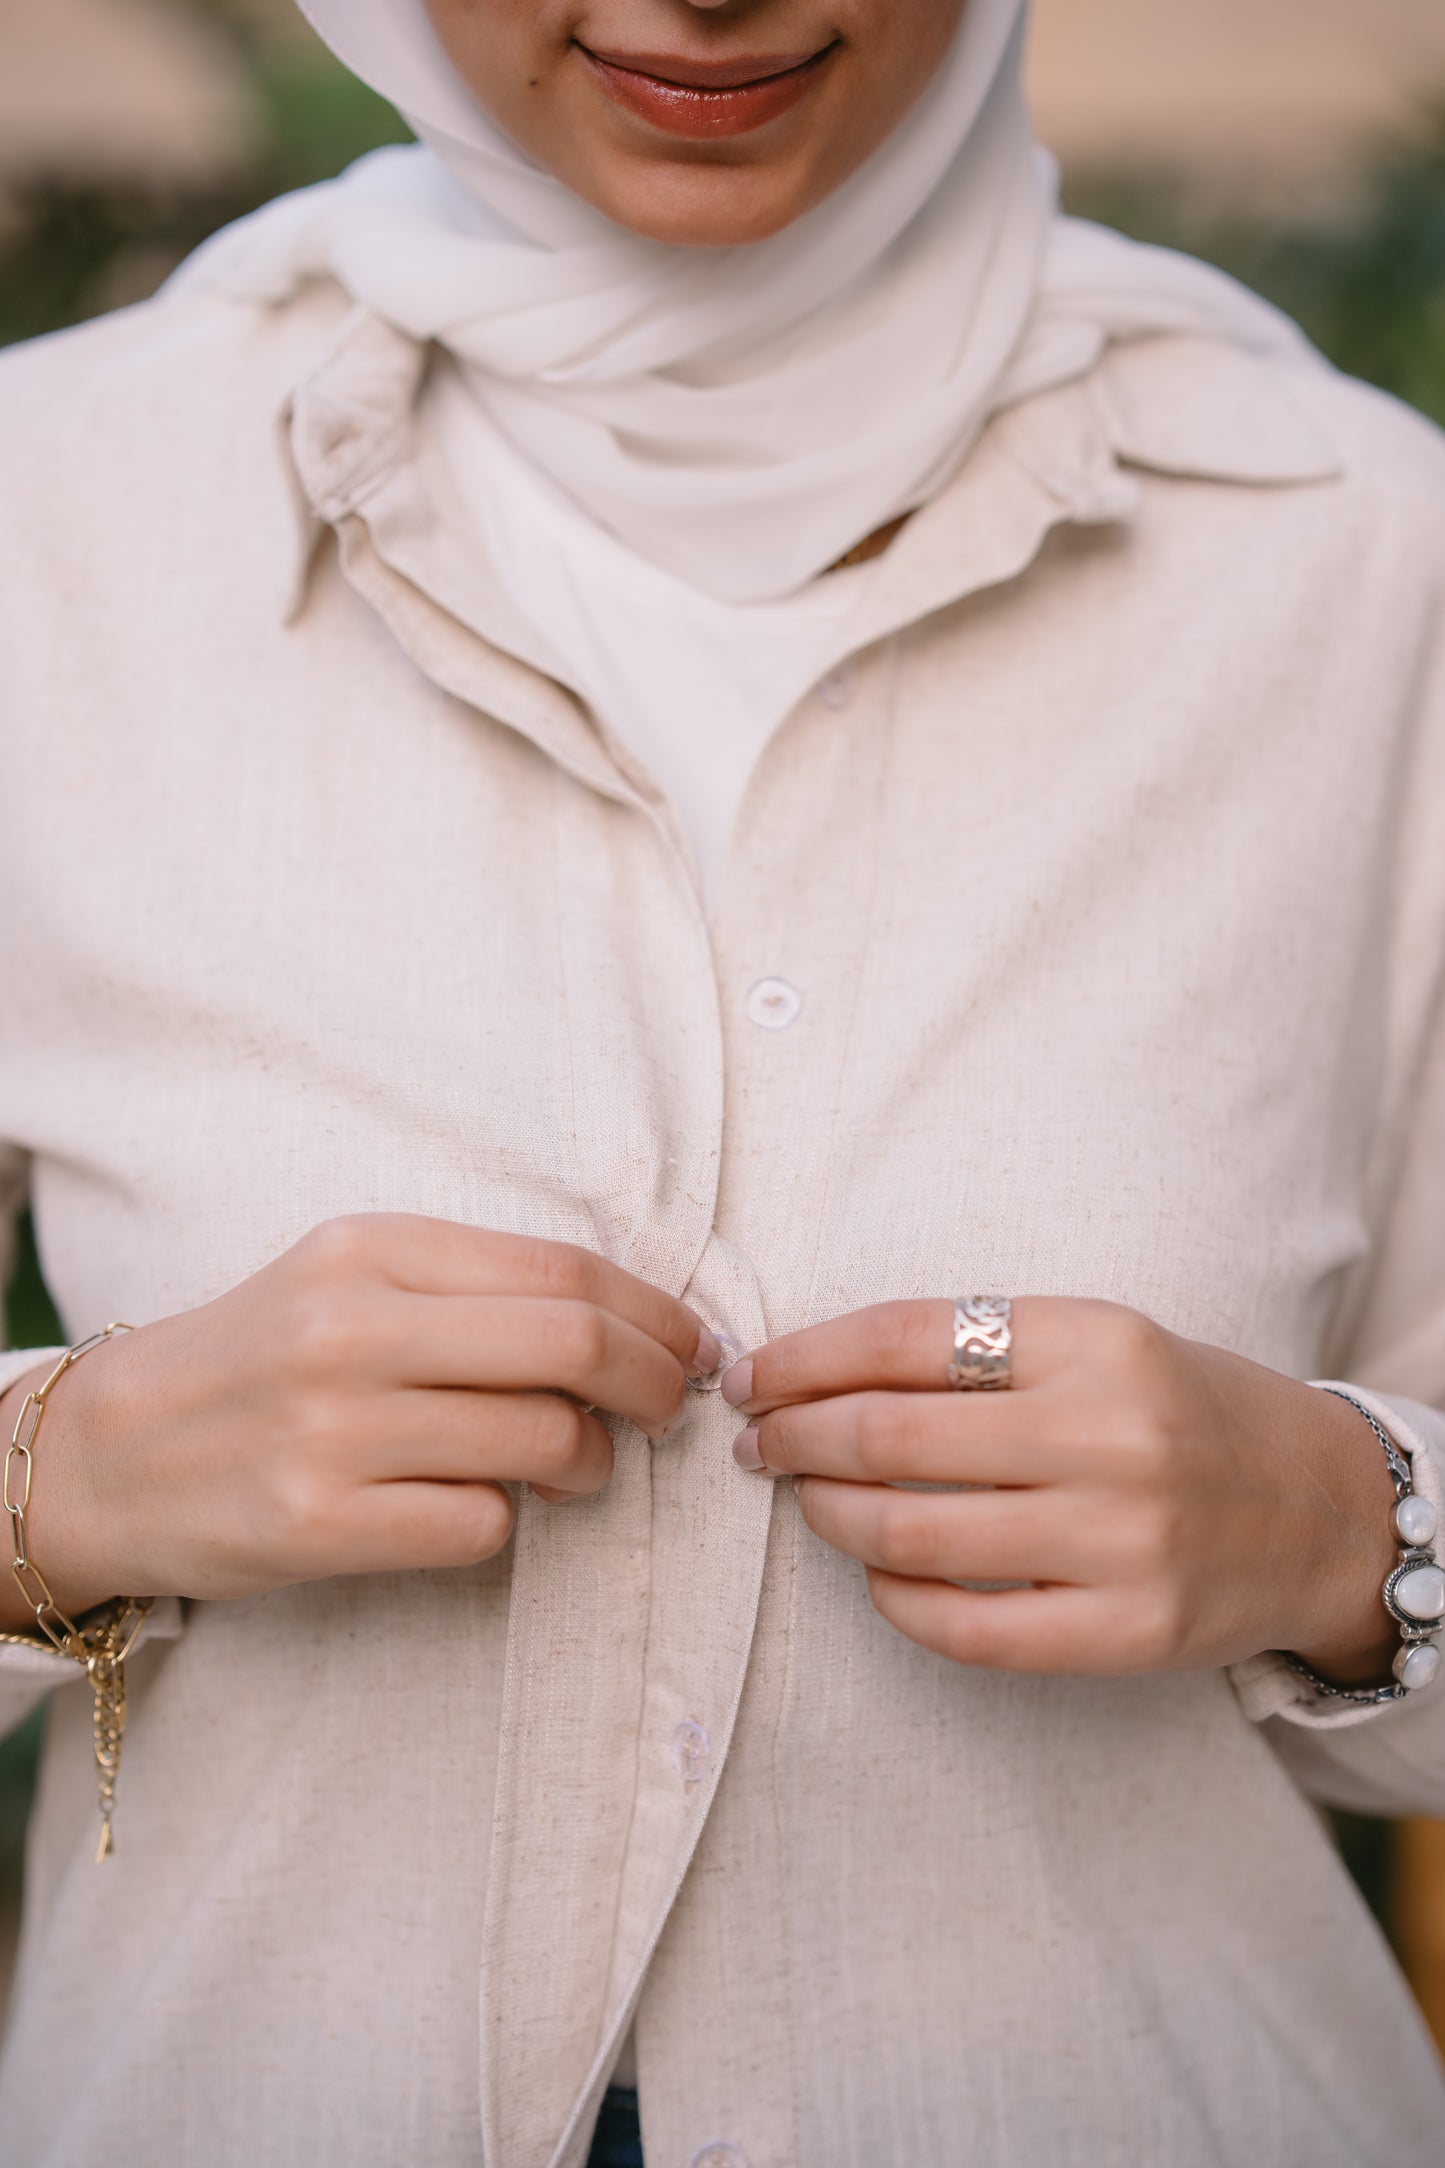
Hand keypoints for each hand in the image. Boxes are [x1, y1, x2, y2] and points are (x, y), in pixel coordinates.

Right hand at [0, 1215, 716, 1625]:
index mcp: (371, 1246)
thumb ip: (475, 1288)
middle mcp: (350, 1326)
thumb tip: (634, 1325)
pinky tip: (483, 1508)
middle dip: (658, 1382)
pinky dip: (508, 1523)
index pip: (564, 1269)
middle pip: (575, 1345)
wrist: (112, 1451)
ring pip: (543, 1438)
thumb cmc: (265, 1358)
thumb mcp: (352, 1278)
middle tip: (675, 1410)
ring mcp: (329, 1428)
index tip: (695, 1344)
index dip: (657, 1311)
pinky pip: (480, 1526)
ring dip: (590, 1462)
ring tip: (574, 1467)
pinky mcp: (313, 1524)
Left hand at [722, 1298, 1400, 1682]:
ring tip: (808, 1500)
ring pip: (912, 1536)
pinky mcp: (1127, 1633)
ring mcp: (1122, 1542)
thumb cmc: (1180, 1412)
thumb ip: (977, 1351)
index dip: (805, 1357)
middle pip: (890, 1437)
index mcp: (1097, 1340)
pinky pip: (967, 1629)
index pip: (905, 1337)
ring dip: (829, 1516)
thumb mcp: (1100, 1342)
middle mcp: (1110, 1436)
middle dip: (796, 1438)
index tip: (752, 1376)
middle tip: (760, 1442)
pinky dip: (895, 1600)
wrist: (1321, 1510)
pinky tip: (877, 1574)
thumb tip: (815, 1374)